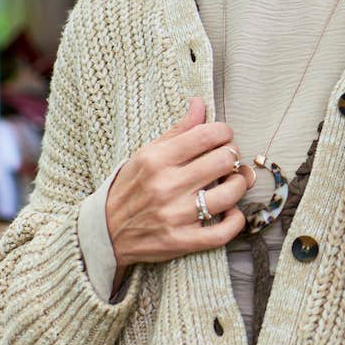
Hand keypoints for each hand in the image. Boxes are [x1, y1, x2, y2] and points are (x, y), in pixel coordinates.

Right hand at [105, 98, 254, 267]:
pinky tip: (231, 211)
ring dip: (239, 184)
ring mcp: (175, 215)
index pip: (206, 135)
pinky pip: (223, 232)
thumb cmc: (130, 187)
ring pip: (229, 194)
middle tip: (229, 157)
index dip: (224, 131)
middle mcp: (167, 186)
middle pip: (223, 160)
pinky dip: (235, 221)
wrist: (105, 232)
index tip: (224, 135)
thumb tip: (199, 103)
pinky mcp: (182, 241)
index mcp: (157, 159)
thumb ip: (178, 130)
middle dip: (233, 155)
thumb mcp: (147, 153)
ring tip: (233, 181)